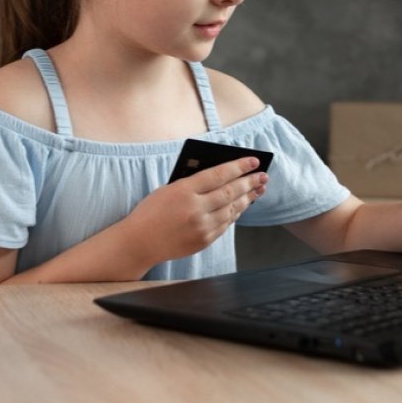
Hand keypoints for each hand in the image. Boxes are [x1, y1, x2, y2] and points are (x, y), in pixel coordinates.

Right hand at [127, 157, 267, 266]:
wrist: (139, 242)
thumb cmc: (151, 212)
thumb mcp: (168, 189)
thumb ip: (193, 183)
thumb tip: (222, 177)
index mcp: (184, 190)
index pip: (219, 174)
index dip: (239, 166)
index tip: (253, 160)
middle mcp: (195, 209)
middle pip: (231, 192)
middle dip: (250, 182)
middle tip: (263, 175)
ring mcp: (201, 227)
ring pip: (232, 209)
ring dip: (248, 198)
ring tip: (258, 189)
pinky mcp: (204, 241)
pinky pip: (226, 224)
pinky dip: (235, 213)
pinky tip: (241, 206)